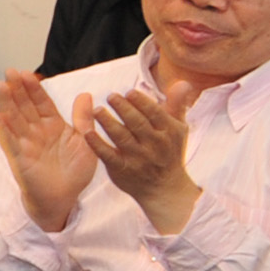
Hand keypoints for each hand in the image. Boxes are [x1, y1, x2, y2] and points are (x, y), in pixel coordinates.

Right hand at [0, 69, 98, 231]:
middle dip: (17, 89)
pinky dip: (1, 128)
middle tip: (10, 71)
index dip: (34, 89)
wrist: (64, 198)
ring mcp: (26, 143)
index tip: (28, 73)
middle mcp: (37, 131)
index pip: (42, 103)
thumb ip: (83, 120)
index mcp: (53, 126)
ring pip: (14, 118)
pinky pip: (9, 140)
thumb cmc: (74, 173)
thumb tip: (85, 95)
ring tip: (1, 86)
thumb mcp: (86, 142)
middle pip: (25, 106)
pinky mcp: (20, 157)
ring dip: (6, 102)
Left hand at [85, 82, 203, 234]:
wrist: (165, 188)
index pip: (154, 113)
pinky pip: (107, 155)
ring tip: (97, 110)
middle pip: (137, 123)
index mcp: (168, 132)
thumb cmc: (169, 151)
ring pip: (122, 137)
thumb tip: (183, 82)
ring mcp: (138, 158)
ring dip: (108, 122)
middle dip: (124, 108)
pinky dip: (97, 144)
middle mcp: (154, 145)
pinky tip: (86, 132)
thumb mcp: (177, 129)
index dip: (142, 102)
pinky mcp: (122, 169)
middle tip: (111, 96)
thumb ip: (175, 104)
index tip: (129, 92)